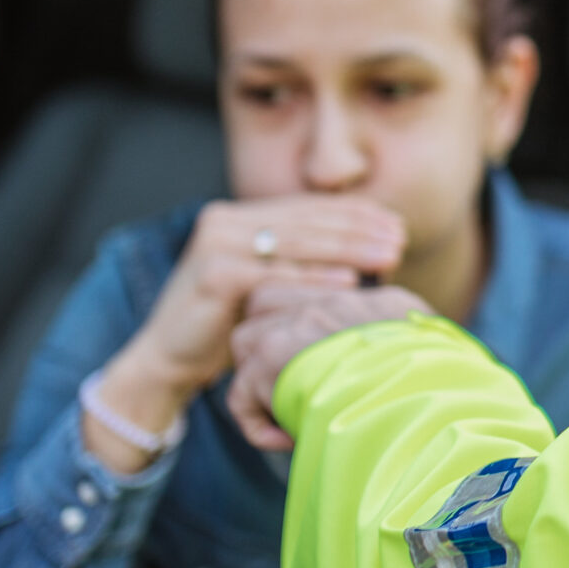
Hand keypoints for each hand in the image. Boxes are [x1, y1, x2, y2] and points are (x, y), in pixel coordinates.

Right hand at [83, 197, 403, 471]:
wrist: (168, 358)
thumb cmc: (228, 325)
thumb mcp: (270, 285)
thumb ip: (304, 261)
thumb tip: (373, 249)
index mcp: (242, 216)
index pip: (310, 208)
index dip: (357, 214)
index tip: (398, 226)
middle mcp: (227, 220)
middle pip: (308, 222)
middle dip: (360, 230)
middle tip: (400, 241)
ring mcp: (217, 243)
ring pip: (297, 243)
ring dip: (348, 249)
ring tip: (387, 256)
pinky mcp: (213, 272)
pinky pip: (275, 274)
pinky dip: (315, 278)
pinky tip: (349, 281)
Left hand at [227, 282, 431, 451]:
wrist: (434, 403)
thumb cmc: (449, 398)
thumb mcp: (445, 366)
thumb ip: (419, 357)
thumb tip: (419, 374)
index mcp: (381, 306)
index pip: (326, 299)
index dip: (309, 331)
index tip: (323, 372)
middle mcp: (338, 304)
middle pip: (274, 301)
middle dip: (270, 341)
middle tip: (290, 388)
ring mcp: (302, 324)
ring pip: (247, 339)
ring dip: (259, 380)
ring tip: (288, 415)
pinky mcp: (274, 356)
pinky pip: (240, 391)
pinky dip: (256, 421)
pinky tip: (287, 441)